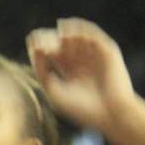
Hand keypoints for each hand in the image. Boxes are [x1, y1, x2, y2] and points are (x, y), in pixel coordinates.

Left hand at [26, 19, 137, 137]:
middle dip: (50, 40)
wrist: (112, 114)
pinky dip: (79, 30)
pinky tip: (66, 33)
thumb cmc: (83, 109)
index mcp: (70, 71)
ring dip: (64, 34)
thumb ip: (43, 72)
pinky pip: (92, 34)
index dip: (41, 47)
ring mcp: (95, 55)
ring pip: (75, 37)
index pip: (52, 53)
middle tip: (41, 39)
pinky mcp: (107, 50)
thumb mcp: (55, 92)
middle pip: (61, 44)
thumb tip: (34, 50)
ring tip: (55, 39)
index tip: (33, 45)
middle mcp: (82, 61)